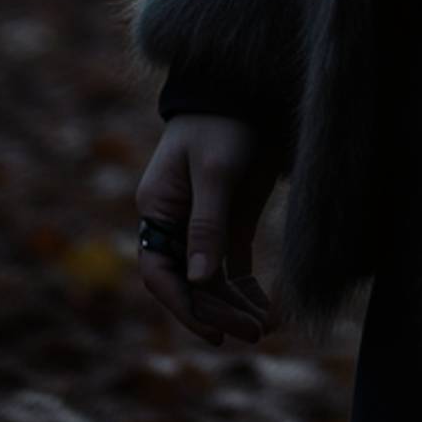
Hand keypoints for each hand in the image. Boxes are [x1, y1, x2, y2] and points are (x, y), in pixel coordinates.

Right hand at [136, 113, 282, 349]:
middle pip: (189, 282)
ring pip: (212, 280)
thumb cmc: (224, 122)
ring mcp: (203, 222)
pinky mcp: (231, 219)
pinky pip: (232, 267)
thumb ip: (208, 224)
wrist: (249, 88)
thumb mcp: (216, 171)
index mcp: (157, 209)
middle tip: (252, 333)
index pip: (160, 272)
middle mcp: (175, 222)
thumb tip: (200, 280)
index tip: (213, 332)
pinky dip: (245, 290)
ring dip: (233, 305)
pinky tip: (265, 311)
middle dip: (217, 311)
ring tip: (262, 329)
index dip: (183, 306)